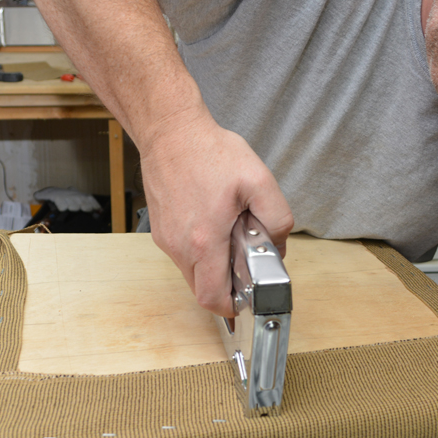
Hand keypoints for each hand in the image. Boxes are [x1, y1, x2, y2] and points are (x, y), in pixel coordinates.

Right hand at [139, 113, 293, 316]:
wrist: (169, 131)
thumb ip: (277, 218)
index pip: (212, 298)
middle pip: (200, 289)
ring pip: (190, 272)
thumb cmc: (207, 151)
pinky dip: (199, 250)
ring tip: (228, 236)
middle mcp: (180, 245)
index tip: (245, 297)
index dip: (232, 307)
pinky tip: (212, 224)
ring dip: (212, 266)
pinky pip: (182, 254)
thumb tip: (277, 243)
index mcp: (205, 240)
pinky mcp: (160, 230)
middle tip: (242, 263)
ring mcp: (166, 239)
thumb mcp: (259, 180)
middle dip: (224, 287)